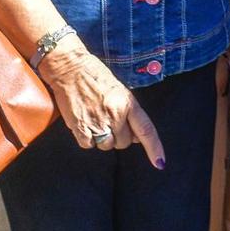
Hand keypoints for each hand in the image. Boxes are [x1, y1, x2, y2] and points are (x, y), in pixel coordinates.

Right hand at [41, 40, 164, 165]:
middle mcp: (115, 114)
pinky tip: (84, 124)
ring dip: (102, 138)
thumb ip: (130, 113)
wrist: (69, 67)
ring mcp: (97, 121)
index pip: (146, 130)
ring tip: (95, 120)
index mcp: (128, 103)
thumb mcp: (120, 91)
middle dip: (118, 136)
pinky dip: (87, 139)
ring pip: (106, 145)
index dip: (154, 149)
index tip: (160, 163)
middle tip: (108, 121)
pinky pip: (88, 144)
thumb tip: (137, 137)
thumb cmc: (95, 77)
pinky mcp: (80, 126)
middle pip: (123, 143)